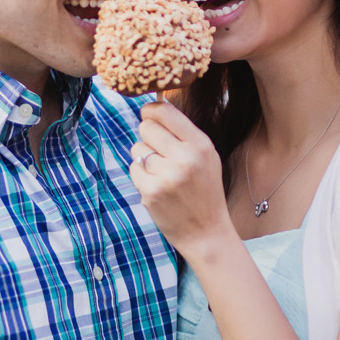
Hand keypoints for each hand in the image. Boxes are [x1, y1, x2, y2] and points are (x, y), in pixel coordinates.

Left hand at [130, 101, 231, 259]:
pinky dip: (141, 177)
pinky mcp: (151, 192)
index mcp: (201, 145)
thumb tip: (152, 108)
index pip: (165, 112)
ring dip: (144, 159)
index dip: (151, 110)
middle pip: (146, 127)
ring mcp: (167, 176)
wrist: (206, 232)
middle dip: (148, 137)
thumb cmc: (204, 191)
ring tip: (162, 174)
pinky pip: (133, 169)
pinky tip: (158, 187)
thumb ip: (183, 133)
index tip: (149, 116)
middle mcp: (185, 158)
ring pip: (137, 149)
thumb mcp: (206, 157)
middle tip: (159, 152)